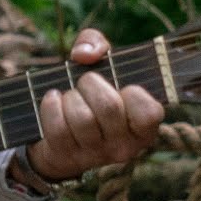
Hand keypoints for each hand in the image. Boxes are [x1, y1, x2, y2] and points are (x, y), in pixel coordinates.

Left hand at [18, 29, 164, 185]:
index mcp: (144, 127)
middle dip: (89, 84)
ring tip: (70, 97)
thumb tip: (84, 54)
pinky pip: (57, 128)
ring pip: (81, 117)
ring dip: (69, 97)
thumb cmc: (88, 93)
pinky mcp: (68, 157)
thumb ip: (96, 43)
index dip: (132, 93)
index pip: (149, 112)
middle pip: (108, 106)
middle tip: (85, 84)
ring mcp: (96, 155)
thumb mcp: (99, 64)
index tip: (121, 87)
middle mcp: (125, 147)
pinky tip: (53, 100)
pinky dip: (50, 106)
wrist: (59, 133)